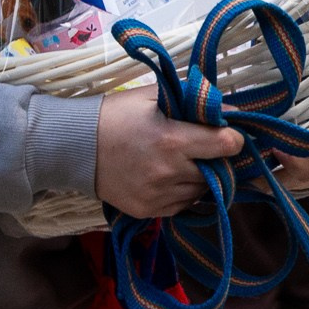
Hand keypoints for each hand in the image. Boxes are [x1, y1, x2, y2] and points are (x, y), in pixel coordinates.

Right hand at [94, 84, 241, 218]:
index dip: (232, 137)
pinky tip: (169, 177)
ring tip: (183, 162)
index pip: (227, 144)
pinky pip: (183, 205)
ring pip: (202, 191)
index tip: (227, 134)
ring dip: (201, 178)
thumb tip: (230, 109)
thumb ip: (193, 101)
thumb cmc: (116, 115)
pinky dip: (184, 193)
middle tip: (203, 148)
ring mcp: (159, 196)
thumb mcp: (153, 97)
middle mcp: (170, 173)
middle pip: (218, 171)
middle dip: (216, 159)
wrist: (76, 147)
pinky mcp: (149, 211)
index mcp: (173, 140)